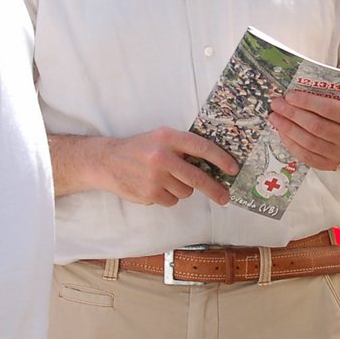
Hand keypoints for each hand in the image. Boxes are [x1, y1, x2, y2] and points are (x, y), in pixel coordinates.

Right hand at [101, 128, 237, 206]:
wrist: (107, 161)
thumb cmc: (139, 149)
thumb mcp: (160, 138)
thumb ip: (182, 147)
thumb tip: (213, 164)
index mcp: (168, 138)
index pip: (202, 147)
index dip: (221, 159)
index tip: (233, 169)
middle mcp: (162, 157)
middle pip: (198, 177)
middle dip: (215, 189)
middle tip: (225, 197)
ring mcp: (155, 177)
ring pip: (185, 191)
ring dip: (182, 188)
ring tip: (165, 179)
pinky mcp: (149, 194)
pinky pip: (172, 200)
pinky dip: (168, 196)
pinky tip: (155, 186)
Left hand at [269, 92, 339, 170]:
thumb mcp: (338, 100)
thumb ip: (321, 96)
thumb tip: (292, 94)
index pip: (327, 108)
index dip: (306, 102)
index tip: (289, 96)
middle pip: (315, 126)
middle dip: (292, 114)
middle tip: (277, 105)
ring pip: (309, 142)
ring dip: (288, 129)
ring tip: (275, 118)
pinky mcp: (329, 164)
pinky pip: (306, 156)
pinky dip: (291, 144)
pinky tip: (282, 133)